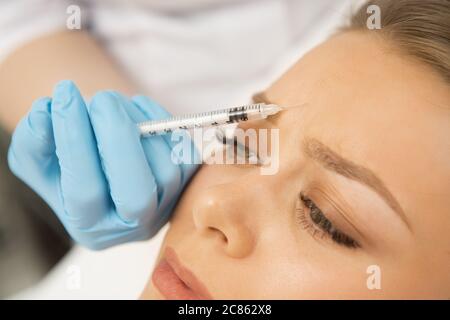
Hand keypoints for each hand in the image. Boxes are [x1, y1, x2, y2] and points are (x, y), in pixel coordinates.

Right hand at [8, 80, 198, 248]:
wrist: (104, 159)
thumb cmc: (69, 162)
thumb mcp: (38, 157)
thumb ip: (34, 142)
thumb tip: (46, 112)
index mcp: (91, 226)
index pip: (85, 191)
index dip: (75, 141)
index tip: (63, 96)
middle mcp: (132, 224)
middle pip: (137, 195)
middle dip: (119, 140)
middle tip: (101, 98)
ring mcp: (166, 204)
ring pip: (165, 169)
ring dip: (139, 123)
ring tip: (111, 102)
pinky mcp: (187, 182)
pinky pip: (183, 151)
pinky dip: (161, 120)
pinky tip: (136, 107)